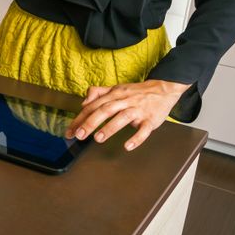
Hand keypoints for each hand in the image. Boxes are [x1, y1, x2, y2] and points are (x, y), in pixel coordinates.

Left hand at [65, 80, 190, 150]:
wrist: (164, 89)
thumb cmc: (136, 92)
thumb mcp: (116, 88)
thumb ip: (98, 93)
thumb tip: (83, 103)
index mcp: (114, 94)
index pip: (93, 106)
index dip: (80, 118)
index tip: (70, 131)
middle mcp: (125, 100)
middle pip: (105, 110)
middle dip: (91, 122)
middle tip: (80, 135)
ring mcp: (139, 109)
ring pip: (123, 117)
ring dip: (110, 127)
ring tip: (98, 138)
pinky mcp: (151, 119)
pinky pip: (144, 129)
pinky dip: (137, 138)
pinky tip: (128, 146)